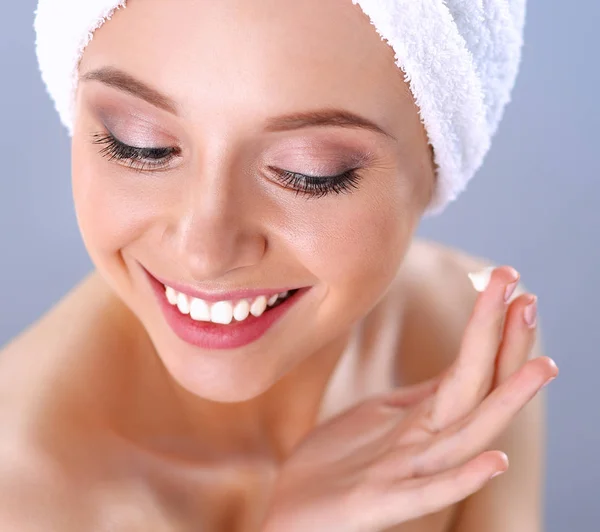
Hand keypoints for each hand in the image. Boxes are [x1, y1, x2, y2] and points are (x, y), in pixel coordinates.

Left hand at [262, 266, 557, 531]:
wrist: (293, 511)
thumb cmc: (337, 461)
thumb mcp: (379, 416)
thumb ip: (419, 399)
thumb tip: (452, 371)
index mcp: (423, 419)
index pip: (469, 368)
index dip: (491, 328)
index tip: (512, 285)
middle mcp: (425, 443)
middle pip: (476, 390)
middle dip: (503, 345)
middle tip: (527, 298)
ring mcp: (406, 472)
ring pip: (466, 436)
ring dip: (505, 403)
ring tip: (542, 367)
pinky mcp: (381, 503)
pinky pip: (427, 493)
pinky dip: (462, 480)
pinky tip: (496, 462)